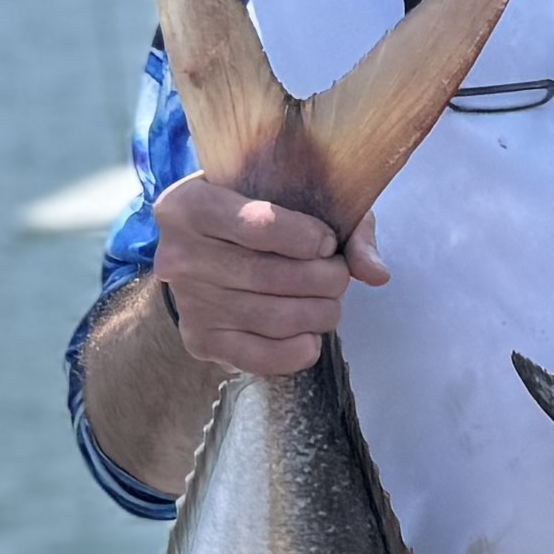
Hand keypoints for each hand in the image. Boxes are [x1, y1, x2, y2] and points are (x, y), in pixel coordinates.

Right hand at [145, 169, 384, 378]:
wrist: (207, 249)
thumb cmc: (257, 211)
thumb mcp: (293, 195)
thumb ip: (342, 225)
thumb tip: (376, 273)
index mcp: (191, 205)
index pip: (259, 225)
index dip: (307, 238)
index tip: (328, 243)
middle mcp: (178, 255)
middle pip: (270, 276)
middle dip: (324, 280)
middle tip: (337, 277)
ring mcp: (187, 302)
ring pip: (272, 317)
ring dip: (319, 314)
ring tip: (329, 303)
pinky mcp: (199, 340)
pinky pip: (257, 357)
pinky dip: (296, 352)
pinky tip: (311, 337)